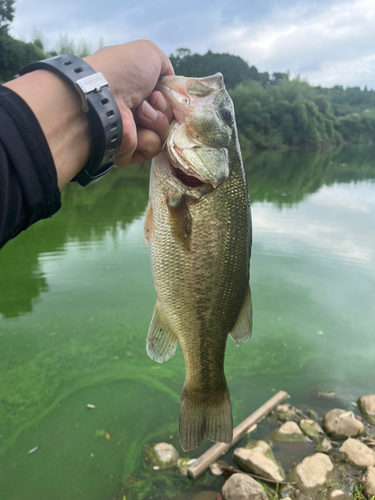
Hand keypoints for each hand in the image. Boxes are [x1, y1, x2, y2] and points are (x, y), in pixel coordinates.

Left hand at [85, 40, 174, 164]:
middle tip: (148, 101)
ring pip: (162, 133)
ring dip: (156, 121)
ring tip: (138, 113)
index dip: (166, 96)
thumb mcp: (149, 53)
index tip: (158, 91)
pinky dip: (147, 138)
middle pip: (166, 116)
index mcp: (134, 90)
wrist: (103, 98)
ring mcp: (130, 132)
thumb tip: (168, 82)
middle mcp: (132, 111)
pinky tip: (132, 129)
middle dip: (162, 108)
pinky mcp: (129, 152)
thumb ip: (164, 65)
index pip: (163, 99)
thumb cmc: (123, 71)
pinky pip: (153, 148)